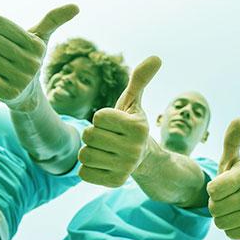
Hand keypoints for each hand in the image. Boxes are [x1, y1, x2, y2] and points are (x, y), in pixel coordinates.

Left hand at [0, 4, 78, 101]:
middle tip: (0, 53)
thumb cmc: (29, 58)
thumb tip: (76, 7)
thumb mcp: (41, 38)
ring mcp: (20, 79)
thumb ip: (54, 19)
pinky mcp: (7, 93)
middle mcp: (31, 62)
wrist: (27, 93)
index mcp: (36, 45)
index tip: (6, 39)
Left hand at [78, 56, 161, 186]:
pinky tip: (104, 165)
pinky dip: (89, 169)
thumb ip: (140, 79)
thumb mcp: (133, 102)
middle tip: (110, 139)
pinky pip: (83, 172)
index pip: (98, 117)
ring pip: (84, 155)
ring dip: (91, 151)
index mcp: (138, 127)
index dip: (102, 118)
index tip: (115, 125)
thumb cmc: (130, 126)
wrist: (142, 159)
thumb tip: (156, 57)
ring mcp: (126, 168)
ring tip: (106, 151)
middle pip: (89, 135)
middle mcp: (135, 149)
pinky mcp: (115, 182)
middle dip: (95, 135)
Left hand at [207, 118, 239, 239]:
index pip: (212, 190)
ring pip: (220, 223)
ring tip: (235, 209)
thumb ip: (231, 142)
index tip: (223, 186)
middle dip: (217, 205)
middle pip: (214, 209)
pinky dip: (232, 229)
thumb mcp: (233, 162)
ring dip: (223, 218)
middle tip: (229, 199)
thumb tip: (238, 118)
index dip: (213, 190)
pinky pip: (230, 234)